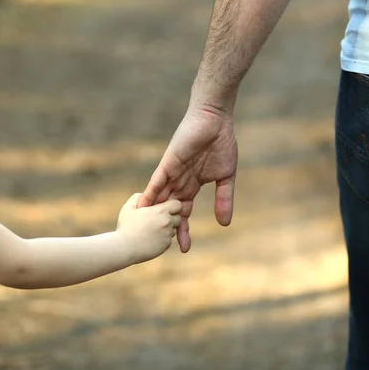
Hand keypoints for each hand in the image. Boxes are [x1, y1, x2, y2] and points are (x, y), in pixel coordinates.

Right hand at [116, 193, 182, 263]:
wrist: (125, 248)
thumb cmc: (125, 227)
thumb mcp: (129, 207)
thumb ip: (138, 197)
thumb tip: (145, 194)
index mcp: (160, 211)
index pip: (177, 204)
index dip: (171, 205)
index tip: (163, 207)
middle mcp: (167, 222)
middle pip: (178, 217)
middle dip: (171, 217)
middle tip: (157, 219)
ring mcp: (168, 235)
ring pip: (174, 228)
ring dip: (167, 228)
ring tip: (152, 229)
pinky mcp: (166, 245)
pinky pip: (169, 239)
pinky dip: (163, 238)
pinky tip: (150, 238)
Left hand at [138, 105, 237, 252]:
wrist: (216, 121)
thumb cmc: (221, 143)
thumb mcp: (226, 177)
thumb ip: (223, 199)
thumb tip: (225, 224)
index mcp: (192, 185)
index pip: (184, 212)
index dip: (183, 230)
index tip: (184, 249)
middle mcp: (179, 181)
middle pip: (169, 210)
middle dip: (167, 229)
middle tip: (161, 248)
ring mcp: (172, 173)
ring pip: (160, 199)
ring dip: (154, 215)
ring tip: (145, 233)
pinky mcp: (169, 163)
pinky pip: (157, 181)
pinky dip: (150, 193)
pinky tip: (142, 207)